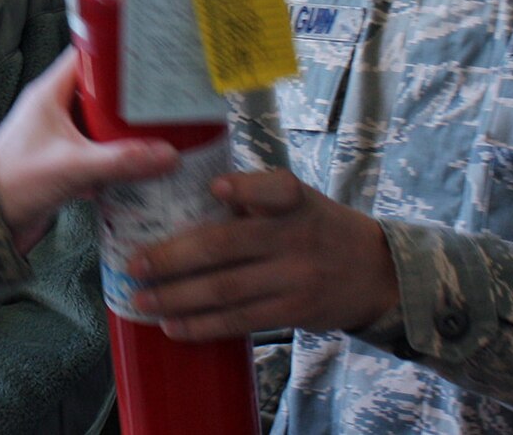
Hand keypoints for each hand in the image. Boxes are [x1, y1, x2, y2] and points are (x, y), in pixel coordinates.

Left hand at [0, 49, 178, 250]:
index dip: (116, 53)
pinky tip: (138, 165)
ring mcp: (58, 134)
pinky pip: (95, 149)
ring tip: (161, 129)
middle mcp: (54, 108)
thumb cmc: (16, 180)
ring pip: (100, 122)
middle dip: (129, 98)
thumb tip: (169, 155)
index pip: (87, 56)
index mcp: (49, 92)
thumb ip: (121, 160)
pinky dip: (113, 156)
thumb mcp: (73, 166)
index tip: (150, 57)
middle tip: (165, 98)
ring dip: (124, 131)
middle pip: (100, 91)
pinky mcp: (62, 159)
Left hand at [127, 169, 398, 339]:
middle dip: (173, 256)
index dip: (245, 186)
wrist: (378, 273)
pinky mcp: (293, 311)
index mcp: (295, 201)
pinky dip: (203, 325)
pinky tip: (175, 326)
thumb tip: (194, 195)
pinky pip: (240, 321)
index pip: (276, 188)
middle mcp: (294, 237)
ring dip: (178, 298)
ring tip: (142, 301)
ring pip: (226, 289)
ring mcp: (294, 278)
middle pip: (226, 245)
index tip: (215, 187)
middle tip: (134, 265)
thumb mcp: (300, 201)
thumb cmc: (321, 227)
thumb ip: (257, 197)